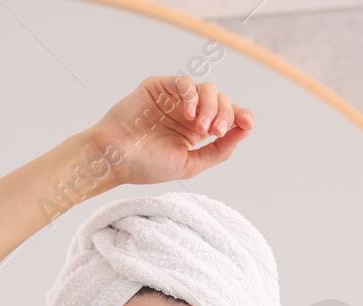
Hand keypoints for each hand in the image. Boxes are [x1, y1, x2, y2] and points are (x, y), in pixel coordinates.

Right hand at [83, 75, 251, 186]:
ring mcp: (173, 99)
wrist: (114, 159)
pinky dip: (192, 93)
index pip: (227, 116)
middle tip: (216, 131)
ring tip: (202, 126)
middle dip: (225, 114)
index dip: (241, 116)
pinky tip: (189, 112)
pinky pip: (184, 81)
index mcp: (195, 130)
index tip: (248, 123)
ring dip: (212, 105)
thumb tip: (245, 130)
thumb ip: (219, 151)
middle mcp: (186, 112)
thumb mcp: (190, 165)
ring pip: (207, 89)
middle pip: (221, 101)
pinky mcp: (158, 87)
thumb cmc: (145, 166)